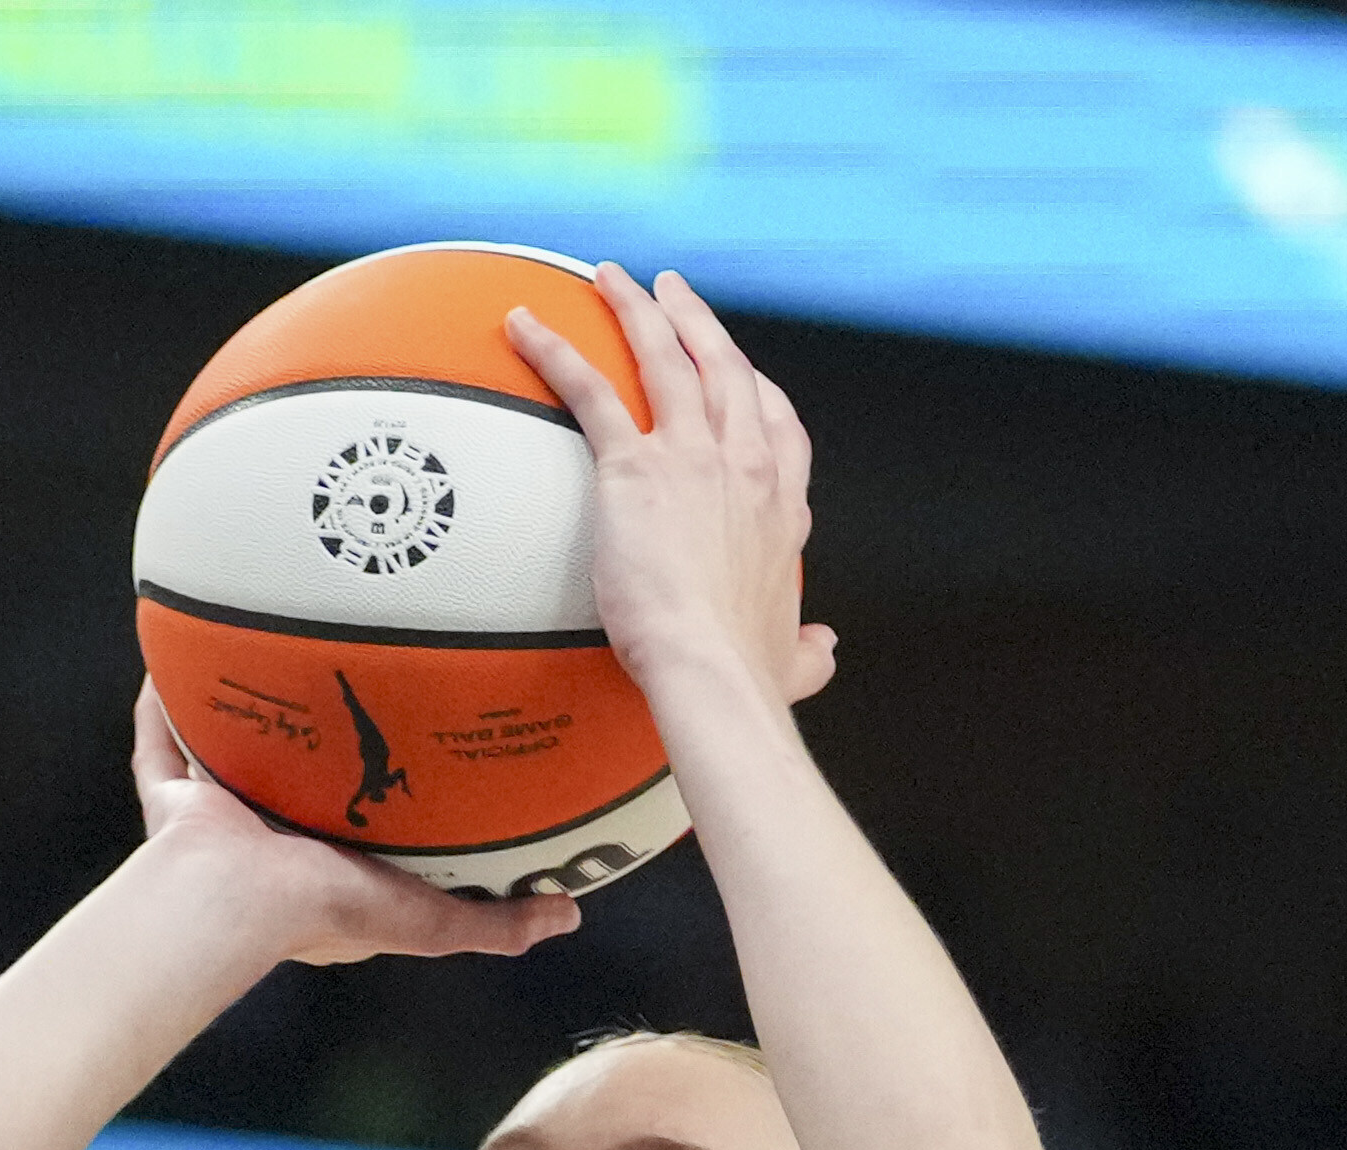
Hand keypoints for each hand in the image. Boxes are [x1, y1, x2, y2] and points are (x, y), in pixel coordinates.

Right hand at [127, 689, 579, 970]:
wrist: (231, 902)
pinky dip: (161, 706)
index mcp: (321, 870)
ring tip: (263, 656)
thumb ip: (493, 924)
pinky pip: (161, 742)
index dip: (377, 788)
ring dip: (238, 715)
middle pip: (290, 779)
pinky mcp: (170, 800)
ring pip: (226, 757)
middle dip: (309, 740)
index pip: (356, 824)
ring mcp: (213, 820)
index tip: (406, 749)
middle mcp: (266, 842)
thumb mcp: (427, 922)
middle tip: (340, 687)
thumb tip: (568, 916)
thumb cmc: (324, 913)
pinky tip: (177, 657)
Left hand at [507, 267, 839, 719]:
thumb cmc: (747, 674)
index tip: (739, 369)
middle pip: (724, 367)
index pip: (776, 423)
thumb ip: (807, 652)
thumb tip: (823, 653)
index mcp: (781, 503)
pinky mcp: (635, 467)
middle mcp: (745, 462)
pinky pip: (590, 391)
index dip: (755, 388)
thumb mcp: (794, 660)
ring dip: (637, 310)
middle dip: (696, 321)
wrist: (714, 670)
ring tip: (610, 279)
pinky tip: (522, 325)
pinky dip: (554, 351)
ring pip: (665, 357)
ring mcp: (693, 456)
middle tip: (671, 291)